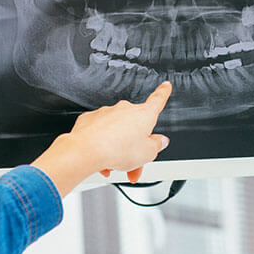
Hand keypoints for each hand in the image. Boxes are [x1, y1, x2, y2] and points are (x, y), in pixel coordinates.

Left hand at [30, 82, 170, 195]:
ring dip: (118, 151)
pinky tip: (101, 160)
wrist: (87, 150)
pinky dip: (102, 146)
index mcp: (143, 114)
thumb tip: (159, 141)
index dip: (163, 93)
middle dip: (135, 148)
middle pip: (135, 129)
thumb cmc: (117, 150)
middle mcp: (125, 109)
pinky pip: (100, 133)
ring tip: (114, 167)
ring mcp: (107, 113)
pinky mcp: (90, 120)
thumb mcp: (148, 153)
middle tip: (134, 167)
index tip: (165, 86)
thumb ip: (156, 145)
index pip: (158, 100)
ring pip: (117, 134)